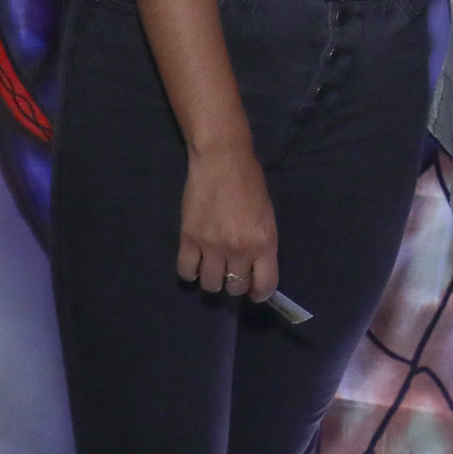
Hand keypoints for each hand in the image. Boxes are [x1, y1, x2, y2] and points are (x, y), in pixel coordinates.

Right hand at [179, 143, 277, 301]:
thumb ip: (262, 244)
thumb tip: (255, 268)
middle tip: (232, 271)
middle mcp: (239, 249)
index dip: (260, 293)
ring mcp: (212, 246)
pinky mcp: (189, 239)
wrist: (222, 160)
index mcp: (264, 242)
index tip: (255, 291)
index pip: (264, 285)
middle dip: (235, 283)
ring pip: (210, 284)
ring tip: (213, 266)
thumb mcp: (267, 216)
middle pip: (235, 287)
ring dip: (212, 279)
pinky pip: (186, 272)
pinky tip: (195, 262)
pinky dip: (190, 272)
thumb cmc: (250, 183)